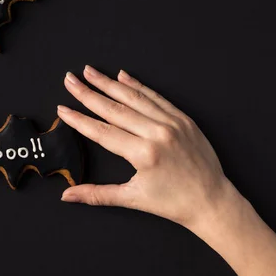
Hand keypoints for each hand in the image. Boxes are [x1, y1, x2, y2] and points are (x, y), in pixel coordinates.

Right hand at [58, 66, 237, 229]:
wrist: (212, 201)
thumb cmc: (173, 203)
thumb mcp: (132, 199)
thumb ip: (96, 194)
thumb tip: (67, 196)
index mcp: (144, 154)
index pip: (102, 132)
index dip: (79, 119)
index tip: (62, 108)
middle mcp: (157, 134)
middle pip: (114, 108)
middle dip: (88, 92)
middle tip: (70, 79)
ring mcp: (172, 123)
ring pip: (134, 97)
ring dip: (109, 82)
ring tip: (90, 71)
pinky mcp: (183, 119)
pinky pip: (156, 97)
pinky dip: (138, 85)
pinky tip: (123, 75)